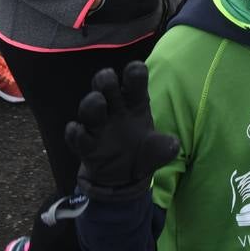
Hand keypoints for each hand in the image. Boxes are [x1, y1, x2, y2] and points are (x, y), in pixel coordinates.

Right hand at [65, 62, 179, 200]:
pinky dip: (75, 132)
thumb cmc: (141, 151)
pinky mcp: (85, 144)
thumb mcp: (158, 150)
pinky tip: (78, 130)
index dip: (134, 72)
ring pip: (89, 104)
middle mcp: (114, 108)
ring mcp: (98, 125)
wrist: (124, 178)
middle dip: (106, 79)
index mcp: (135, 102)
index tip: (135, 72)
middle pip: (106, 82)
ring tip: (99, 103)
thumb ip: (165, 147)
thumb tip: (174, 146)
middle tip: (109, 82)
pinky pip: (75, 135)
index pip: (134, 78)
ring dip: (92, 101)